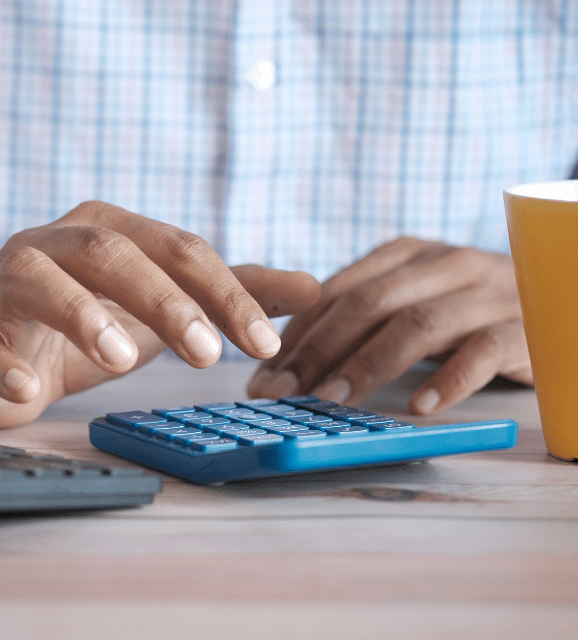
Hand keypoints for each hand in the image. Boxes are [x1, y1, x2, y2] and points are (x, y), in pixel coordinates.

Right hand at [0, 201, 319, 427]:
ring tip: (121, 359)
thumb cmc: (94, 319)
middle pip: (114, 252)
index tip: (264, 344)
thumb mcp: (168, 304)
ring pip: (42, 279)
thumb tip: (317, 288)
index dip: (224, 293)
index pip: (179, 249)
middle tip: (207, 354)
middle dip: (164, 300)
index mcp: (114, 230)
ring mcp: (10, 282)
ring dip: (82, 315)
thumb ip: (234, 293)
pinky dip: (3, 367)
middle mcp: (59, 243)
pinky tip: (28, 393)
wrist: (2, 346)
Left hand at [247, 237, 532, 413]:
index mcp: (404, 254)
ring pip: (416, 324)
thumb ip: (360, 316)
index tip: (263, 375)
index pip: (336, 291)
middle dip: (316, 351)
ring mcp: (483, 292)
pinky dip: (449, 379)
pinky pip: (482, 351)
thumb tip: (287, 359)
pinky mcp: (520, 326)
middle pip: (367, 304)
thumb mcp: (409, 299)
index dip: (295, 335)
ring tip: (332, 401)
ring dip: (368, 365)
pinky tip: (420, 406)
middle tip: (282, 393)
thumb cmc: (463, 308)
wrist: (556, 296)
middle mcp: (441, 264)